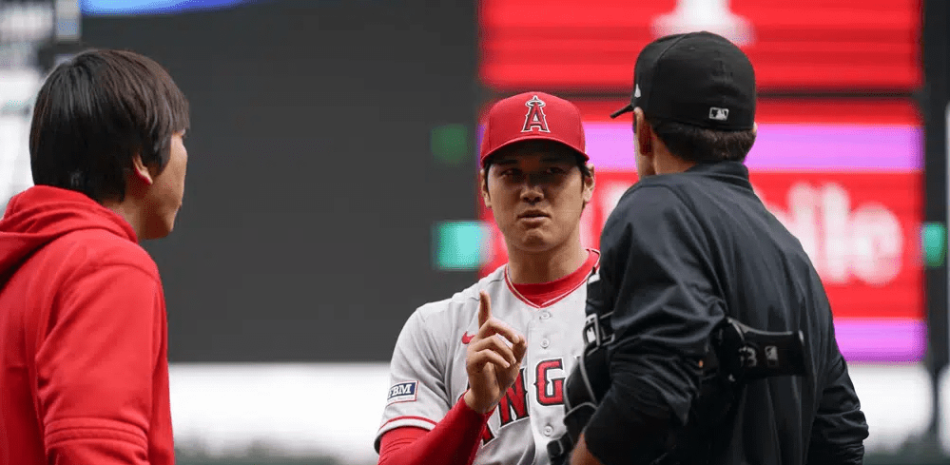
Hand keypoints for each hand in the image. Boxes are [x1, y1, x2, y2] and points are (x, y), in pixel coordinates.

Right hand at [464, 290, 527, 413]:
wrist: (491, 396)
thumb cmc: (501, 377)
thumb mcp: (515, 360)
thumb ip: (518, 348)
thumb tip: (521, 337)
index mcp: (488, 338)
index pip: (485, 317)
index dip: (484, 304)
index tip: (483, 291)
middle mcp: (478, 340)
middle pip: (491, 323)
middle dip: (507, 330)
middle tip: (518, 341)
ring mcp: (473, 350)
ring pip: (492, 339)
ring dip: (506, 351)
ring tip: (511, 362)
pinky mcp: (471, 361)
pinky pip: (487, 353)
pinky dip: (500, 359)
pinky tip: (505, 366)